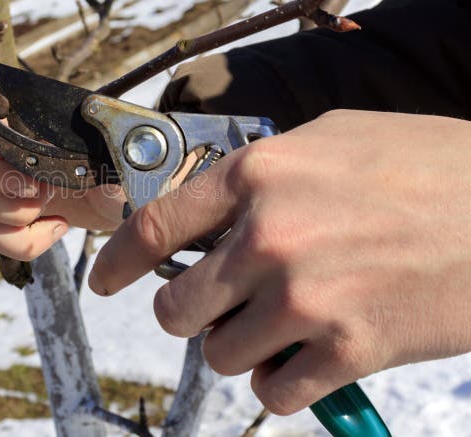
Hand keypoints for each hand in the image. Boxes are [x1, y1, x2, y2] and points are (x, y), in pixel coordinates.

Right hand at [0, 110, 124, 259]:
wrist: (116, 199)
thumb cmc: (115, 171)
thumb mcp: (117, 161)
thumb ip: (105, 154)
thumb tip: (96, 146)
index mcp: (17, 122)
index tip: (37, 183)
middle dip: (10, 201)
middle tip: (50, 195)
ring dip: (13, 224)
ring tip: (53, 214)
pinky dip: (20, 241)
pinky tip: (53, 227)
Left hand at [89, 110, 470, 414]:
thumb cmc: (428, 167)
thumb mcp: (332, 140)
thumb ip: (260, 175)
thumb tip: (208, 211)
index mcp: (259, 175)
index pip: (155, 228)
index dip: (118, 262)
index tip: (106, 283)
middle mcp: (270, 236)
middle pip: (178, 308)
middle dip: (191, 315)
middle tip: (220, 308)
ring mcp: (306, 296)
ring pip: (222, 355)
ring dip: (243, 348)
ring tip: (283, 325)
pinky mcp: (350, 350)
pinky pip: (276, 394)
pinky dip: (285, 383)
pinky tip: (311, 357)